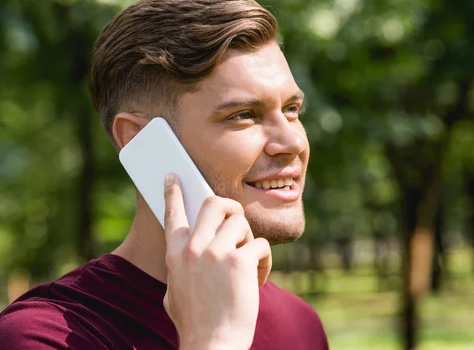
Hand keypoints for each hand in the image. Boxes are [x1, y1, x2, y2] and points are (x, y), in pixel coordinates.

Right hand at [162, 173, 271, 349]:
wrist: (212, 345)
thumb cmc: (195, 323)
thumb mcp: (174, 292)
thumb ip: (181, 267)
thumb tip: (186, 253)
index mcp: (175, 254)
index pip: (173, 213)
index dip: (174, 192)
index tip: (174, 176)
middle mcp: (193, 248)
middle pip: (215, 203)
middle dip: (231, 208)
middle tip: (237, 223)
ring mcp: (216, 253)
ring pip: (241, 223)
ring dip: (248, 241)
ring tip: (247, 265)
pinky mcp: (240, 261)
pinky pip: (260, 245)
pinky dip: (263, 263)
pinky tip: (257, 280)